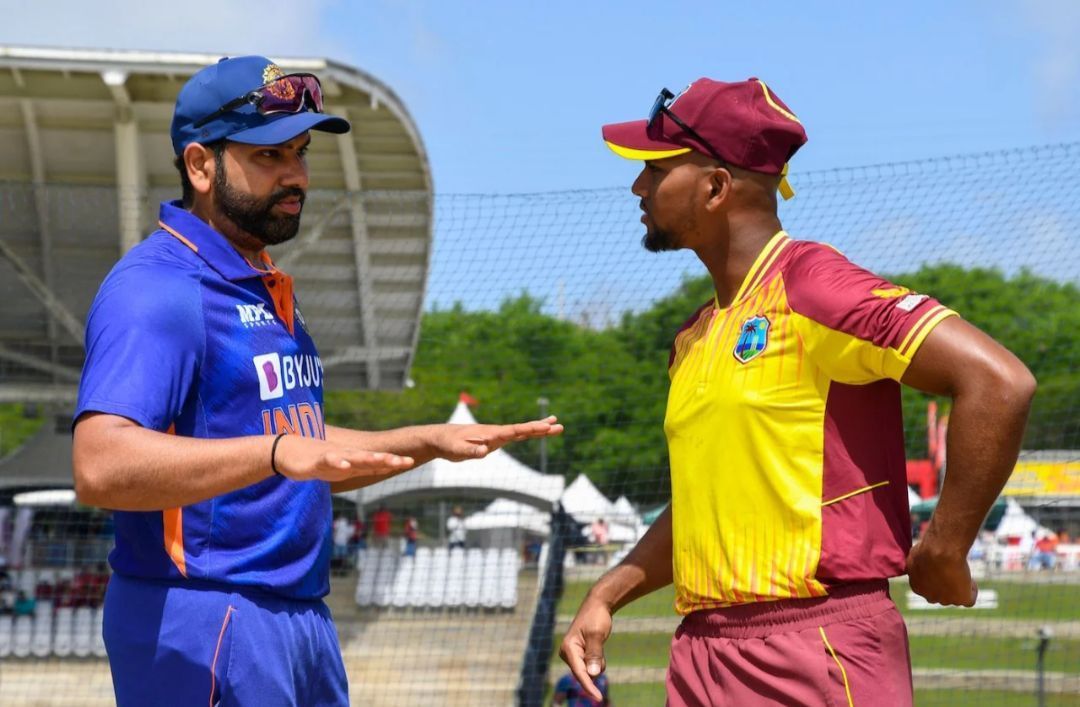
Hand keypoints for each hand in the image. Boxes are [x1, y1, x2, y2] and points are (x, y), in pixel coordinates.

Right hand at [272, 435, 413, 481]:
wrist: (287, 451)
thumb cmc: (317, 460)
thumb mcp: (342, 469)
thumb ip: (361, 470)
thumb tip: (381, 471)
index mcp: (352, 460)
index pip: (376, 461)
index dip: (393, 461)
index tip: (411, 462)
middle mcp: (345, 456)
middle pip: (370, 458)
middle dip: (388, 460)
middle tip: (406, 461)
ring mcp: (332, 456)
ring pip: (352, 457)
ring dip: (368, 459)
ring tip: (383, 460)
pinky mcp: (316, 460)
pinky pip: (328, 461)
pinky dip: (337, 463)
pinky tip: (345, 465)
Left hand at [428, 416, 562, 461]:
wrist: (440, 438)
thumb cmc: (448, 444)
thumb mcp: (457, 450)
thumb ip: (472, 450)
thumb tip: (485, 451)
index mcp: (490, 433)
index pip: (514, 431)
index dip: (530, 429)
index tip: (545, 427)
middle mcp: (496, 432)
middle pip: (523, 429)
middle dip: (541, 427)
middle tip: (559, 424)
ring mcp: (497, 435)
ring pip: (522, 431)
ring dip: (538, 428)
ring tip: (555, 424)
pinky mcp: (495, 440)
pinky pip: (515, 436)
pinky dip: (527, 433)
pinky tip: (535, 432)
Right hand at [558, 594, 611, 702]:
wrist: (597, 605)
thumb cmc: (596, 617)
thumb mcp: (597, 635)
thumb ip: (594, 654)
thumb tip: (593, 674)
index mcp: (568, 648)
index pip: (580, 673)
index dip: (589, 686)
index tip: (598, 697)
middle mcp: (567, 653)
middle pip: (584, 673)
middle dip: (595, 666)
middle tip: (598, 644)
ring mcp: (573, 655)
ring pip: (589, 670)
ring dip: (598, 662)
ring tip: (598, 642)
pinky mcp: (579, 655)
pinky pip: (591, 666)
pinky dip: (597, 661)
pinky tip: (597, 645)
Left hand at [906, 538, 976, 606]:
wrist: (940, 552)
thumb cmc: (927, 550)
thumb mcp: (916, 555)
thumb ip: (918, 563)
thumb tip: (922, 562)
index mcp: (917, 588)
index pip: (928, 588)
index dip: (935, 579)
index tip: (940, 569)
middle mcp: (930, 597)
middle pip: (940, 595)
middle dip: (945, 585)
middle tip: (951, 571)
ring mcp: (946, 600)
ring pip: (954, 598)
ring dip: (958, 588)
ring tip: (961, 573)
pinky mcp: (961, 600)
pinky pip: (969, 601)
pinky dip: (972, 591)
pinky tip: (971, 580)